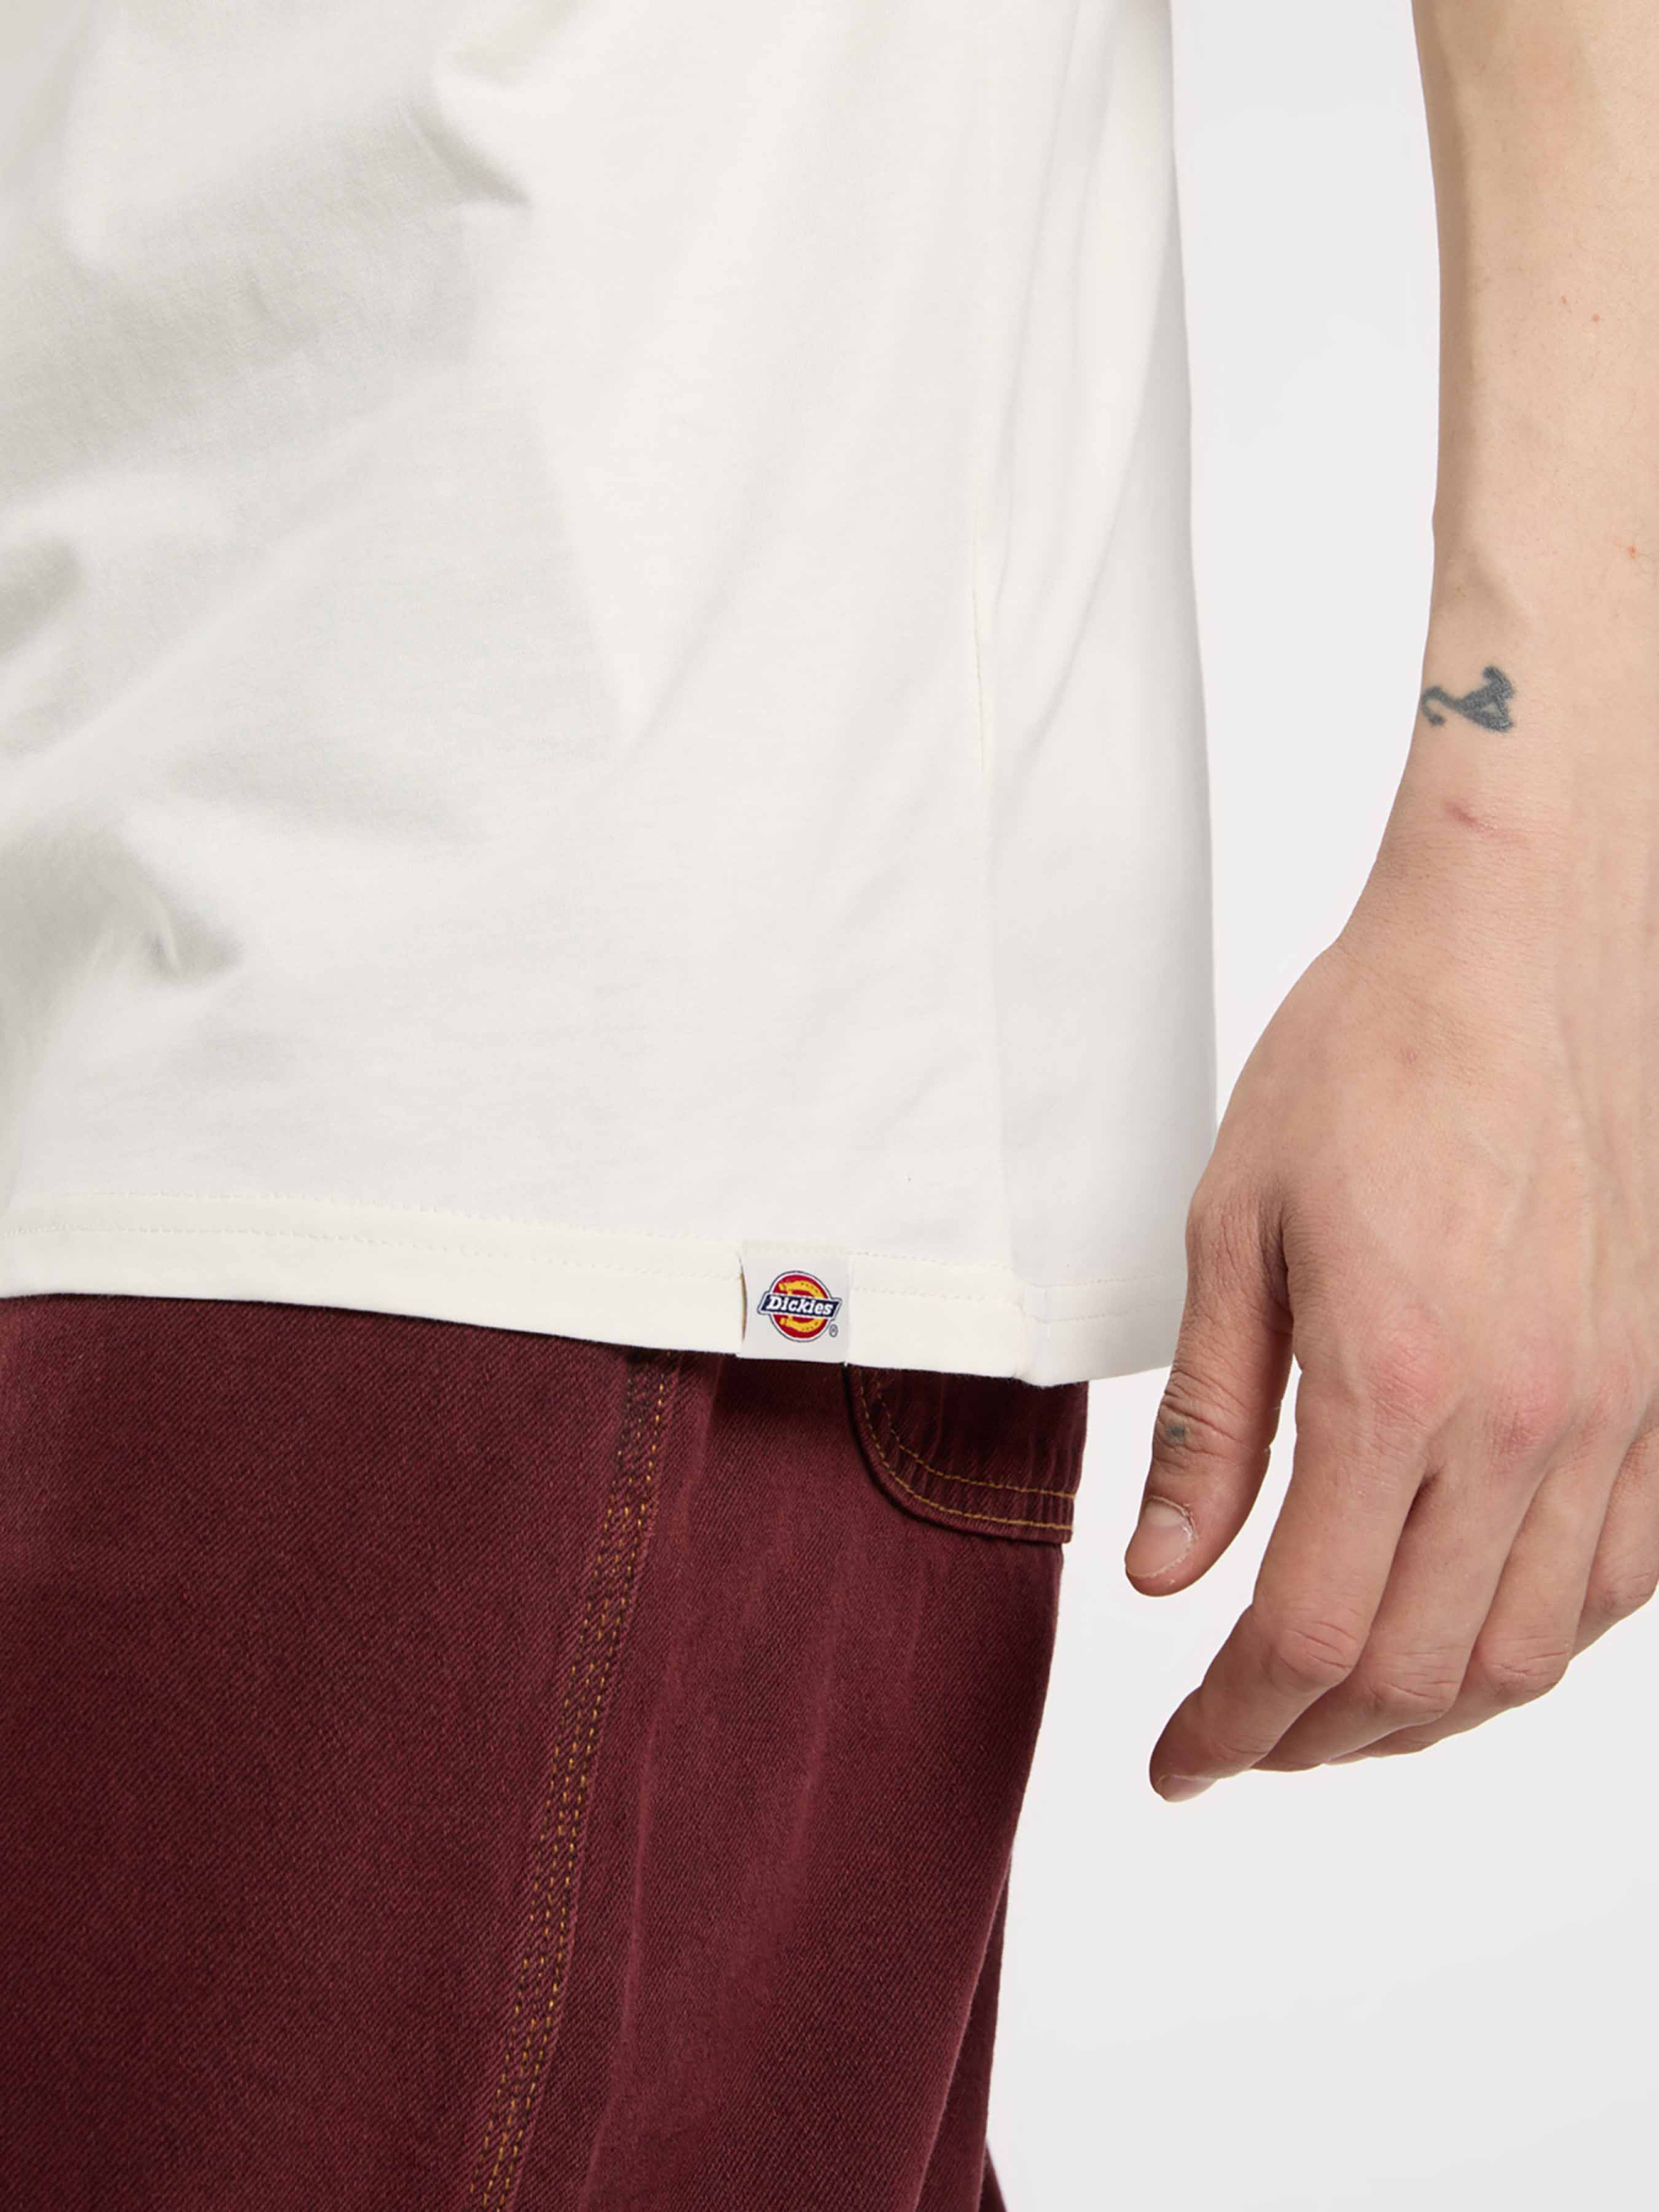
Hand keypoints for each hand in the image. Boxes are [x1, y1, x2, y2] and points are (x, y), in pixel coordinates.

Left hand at [1124, 832, 1658, 1798]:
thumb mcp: (1233, 1229)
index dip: (1234, 1727)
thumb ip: (1209, 1425)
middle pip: (1422, 1672)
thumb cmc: (1366, 1060)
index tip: (1180, 1764)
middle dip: (1313, 1740)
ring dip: (1427, 1712)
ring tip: (1339, 1710)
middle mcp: (1524, 1420)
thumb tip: (1166, 1579)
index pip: (1310, 1634)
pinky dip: (1538, 1639)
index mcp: (1394, 1381)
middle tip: (1239, 1741)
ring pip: (1533, 1649)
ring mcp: (1614, 1410)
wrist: (1518, 949)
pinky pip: (1622, 1576)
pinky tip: (1469, 1630)